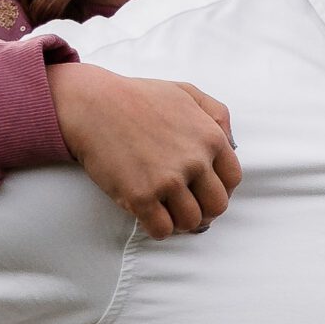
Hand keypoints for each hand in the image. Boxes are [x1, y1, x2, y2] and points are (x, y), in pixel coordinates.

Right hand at [47, 63, 241, 239]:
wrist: (91, 104)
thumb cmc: (137, 97)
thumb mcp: (186, 93)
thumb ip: (216, 114)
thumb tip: (232, 144)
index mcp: (210, 138)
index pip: (232, 180)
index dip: (219, 188)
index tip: (202, 189)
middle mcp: (194, 161)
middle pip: (216, 206)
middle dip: (203, 209)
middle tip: (185, 204)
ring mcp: (168, 180)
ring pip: (191, 222)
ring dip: (180, 221)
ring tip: (166, 209)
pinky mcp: (141, 197)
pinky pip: (162, 230)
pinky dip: (158, 228)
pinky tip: (148, 215)